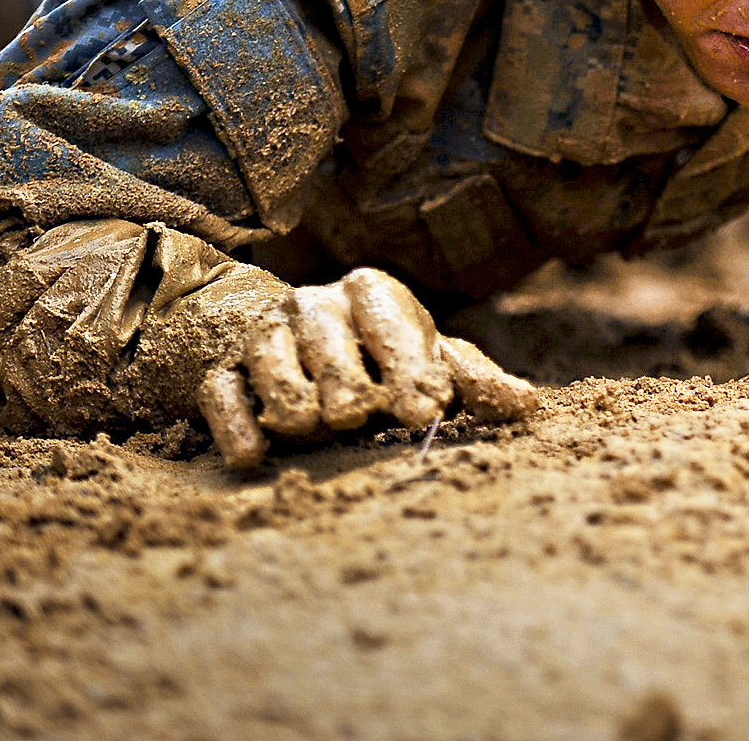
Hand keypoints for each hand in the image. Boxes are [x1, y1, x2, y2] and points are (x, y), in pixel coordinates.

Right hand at [195, 267, 536, 467]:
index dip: (410, 371)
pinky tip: (255, 455)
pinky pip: (222, 396)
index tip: (424, 412)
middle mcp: (315, 304)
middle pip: (333, 355)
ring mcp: (263, 334)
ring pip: (277, 373)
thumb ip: (471, 380)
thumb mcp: (425, 355)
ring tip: (314, 426)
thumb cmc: (370, 348)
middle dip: (348, 391)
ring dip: (296, 407)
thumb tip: (529, 407)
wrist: (274, 328)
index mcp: (373, 293)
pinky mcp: (218, 368)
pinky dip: (238, 428)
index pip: (393, 327)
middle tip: (356, 415)